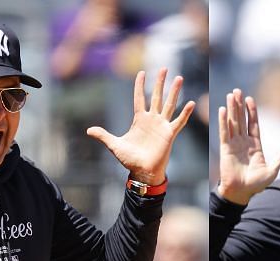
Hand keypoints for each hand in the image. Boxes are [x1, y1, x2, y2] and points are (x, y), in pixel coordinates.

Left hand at [87, 68, 195, 184]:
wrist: (142, 172)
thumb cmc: (129, 160)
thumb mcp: (114, 145)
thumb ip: (103, 136)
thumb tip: (88, 130)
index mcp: (139, 120)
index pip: (139, 98)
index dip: (140, 86)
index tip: (142, 72)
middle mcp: (152, 120)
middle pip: (156, 96)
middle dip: (160, 82)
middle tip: (164, 68)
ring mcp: (162, 126)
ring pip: (169, 104)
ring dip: (174, 92)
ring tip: (179, 78)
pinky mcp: (169, 134)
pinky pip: (179, 121)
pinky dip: (185, 113)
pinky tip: (190, 103)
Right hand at [217, 88, 279, 205]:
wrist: (241, 193)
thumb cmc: (256, 185)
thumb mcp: (272, 171)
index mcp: (255, 146)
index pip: (253, 124)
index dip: (251, 112)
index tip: (250, 99)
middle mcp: (243, 143)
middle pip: (241, 120)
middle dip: (239, 105)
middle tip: (237, 91)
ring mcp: (233, 145)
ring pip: (233, 122)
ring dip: (231, 109)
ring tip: (230, 95)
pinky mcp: (225, 149)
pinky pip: (224, 132)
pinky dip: (223, 121)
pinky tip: (222, 109)